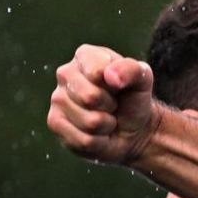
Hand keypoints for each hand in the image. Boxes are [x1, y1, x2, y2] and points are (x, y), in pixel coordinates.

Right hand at [48, 44, 160, 164]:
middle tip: (114, 104)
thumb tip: (110, 76)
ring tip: (107, 117)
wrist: (134, 128)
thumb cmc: (134, 99)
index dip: (117, 85)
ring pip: (89, 122)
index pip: (97, 72)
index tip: (120, 86)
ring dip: (107, 124)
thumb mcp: (143, 80)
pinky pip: (84, 140)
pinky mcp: (54, 123)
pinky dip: (100, 141)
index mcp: (86, 56)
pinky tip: (98, 132)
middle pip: (90, 97)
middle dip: (110, 106)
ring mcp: (57, 99)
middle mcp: (65, 74)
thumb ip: (132, 70)